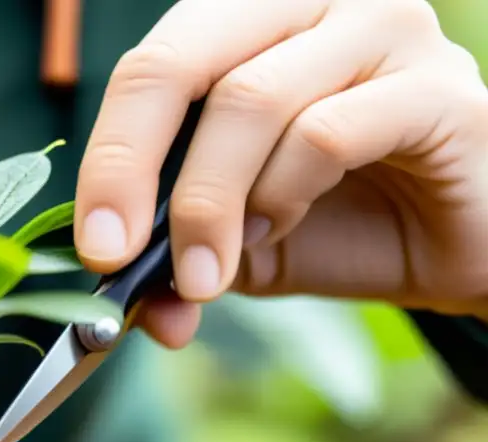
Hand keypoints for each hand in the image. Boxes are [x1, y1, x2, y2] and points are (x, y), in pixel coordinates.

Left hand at [75, 0, 487, 347]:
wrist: (452, 245)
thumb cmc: (339, 222)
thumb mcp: (232, 245)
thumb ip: (175, 259)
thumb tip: (130, 308)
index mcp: (246, 25)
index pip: (149, 67)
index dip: (106, 154)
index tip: (93, 242)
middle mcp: (308, 4)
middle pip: (180, 63)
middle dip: (134, 169)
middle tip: (118, 255)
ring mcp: (378, 29)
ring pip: (250, 101)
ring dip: (212, 203)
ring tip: (215, 263)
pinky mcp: (435, 84)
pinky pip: (326, 131)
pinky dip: (285, 193)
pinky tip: (282, 225)